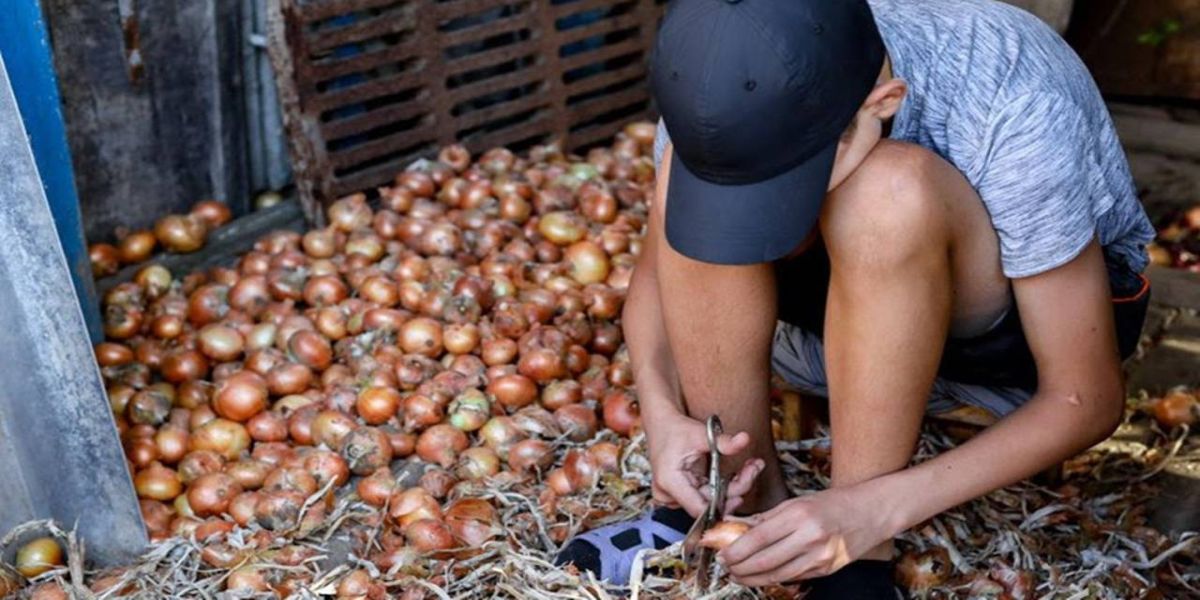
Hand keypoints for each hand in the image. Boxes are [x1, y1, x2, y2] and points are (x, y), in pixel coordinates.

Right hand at [645, 411, 764, 516]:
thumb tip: (745, 439)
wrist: (662, 426)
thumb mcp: (700, 434)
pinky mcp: (682, 496)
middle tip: (754, 468)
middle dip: (736, 488)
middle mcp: (668, 494)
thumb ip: (723, 441)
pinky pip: (707, 498)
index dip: (722, 506)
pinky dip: (723, 487)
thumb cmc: (676, 430)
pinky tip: (740, 474)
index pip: (698, 509)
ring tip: (752, 467)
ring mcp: (674, 497)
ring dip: (733, 488)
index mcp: (669, 481)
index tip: (743, 493)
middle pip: (709, 505)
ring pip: (710, 502)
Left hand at [719, 485, 893, 585]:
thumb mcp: (798, 502)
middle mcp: (810, 536)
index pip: (758, 537)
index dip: (736, 549)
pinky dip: (774, 578)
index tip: (723, 553)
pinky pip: (794, 577)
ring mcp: (820, 556)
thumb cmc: (834, 503)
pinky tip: (762, 575)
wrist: (872, 512)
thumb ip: (767, 517)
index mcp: (800, 514)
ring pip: (777, 574)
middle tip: (726, 566)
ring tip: (739, 575)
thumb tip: (737, 526)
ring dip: (753, 578)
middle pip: (765, 560)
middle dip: (739, 567)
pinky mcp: (827, 569)